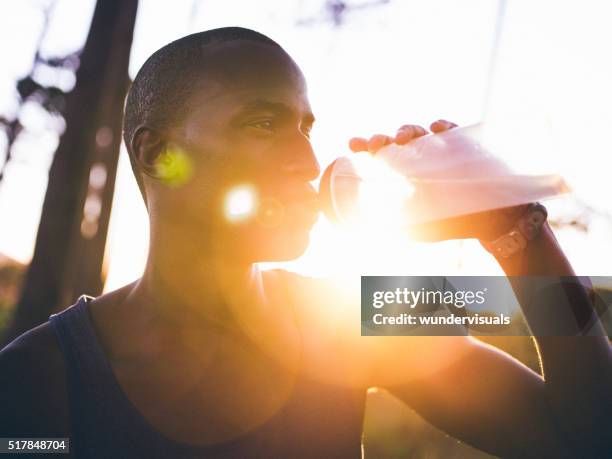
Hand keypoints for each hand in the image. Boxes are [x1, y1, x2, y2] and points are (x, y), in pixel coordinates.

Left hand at [348, 120, 525, 241]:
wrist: (491, 219)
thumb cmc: (451, 221)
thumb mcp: (419, 228)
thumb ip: (398, 226)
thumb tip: (370, 229)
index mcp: (404, 172)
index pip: (380, 156)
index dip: (365, 147)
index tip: (353, 144)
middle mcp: (419, 157)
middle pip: (395, 142)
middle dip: (383, 139)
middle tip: (376, 144)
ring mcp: (440, 149)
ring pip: (418, 133)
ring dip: (408, 131)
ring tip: (402, 139)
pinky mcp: (464, 146)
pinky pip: (452, 131)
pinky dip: (443, 127)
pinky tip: (435, 128)